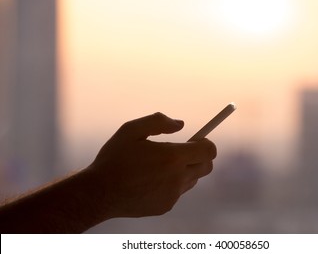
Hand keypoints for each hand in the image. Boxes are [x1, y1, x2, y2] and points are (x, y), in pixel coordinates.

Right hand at [89, 112, 216, 217]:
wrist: (98, 193)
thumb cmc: (114, 158)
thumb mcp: (131, 130)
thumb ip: (158, 122)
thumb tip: (181, 125)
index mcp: (172, 158)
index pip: (209, 151)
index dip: (207, 143)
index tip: (199, 139)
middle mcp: (177, 178)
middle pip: (206, 167)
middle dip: (200, 156)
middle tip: (181, 151)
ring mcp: (172, 195)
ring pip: (192, 179)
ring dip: (185, 170)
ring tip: (159, 166)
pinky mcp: (165, 206)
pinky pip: (178, 192)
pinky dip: (172, 184)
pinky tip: (151, 180)